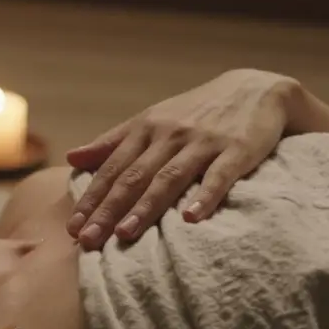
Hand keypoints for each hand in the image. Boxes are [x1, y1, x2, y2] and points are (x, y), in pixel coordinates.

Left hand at [67, 69, 300, 249]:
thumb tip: (71, 158)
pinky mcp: (237, 149)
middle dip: (108, 209)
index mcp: (146, 129)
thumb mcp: (152, 119)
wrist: (257, 88)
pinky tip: (191, 218)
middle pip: (133, 176)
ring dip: (145, 207)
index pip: (112, 168)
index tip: (72, 227)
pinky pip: (219, 175)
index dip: (91, 198)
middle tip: (87, 239)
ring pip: (168, 177)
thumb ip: (113, 142)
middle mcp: (170, 135)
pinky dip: (205, 196)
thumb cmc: (196, 112)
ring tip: (125, 234)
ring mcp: (203, 142)